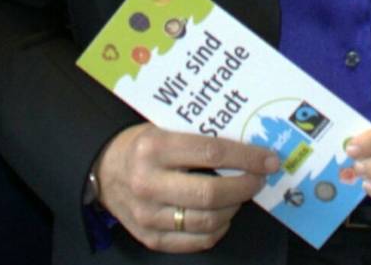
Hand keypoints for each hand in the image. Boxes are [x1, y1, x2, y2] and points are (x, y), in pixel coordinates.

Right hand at [93, 124, 277, 252]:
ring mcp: (147, 215)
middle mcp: (148, 183)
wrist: (101, 170)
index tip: (268, 160)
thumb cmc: (142, 145)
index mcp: (154, 148)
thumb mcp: (164, 128)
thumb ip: (199, 138)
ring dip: (233, 209)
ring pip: (207, 222)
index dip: (247, 158)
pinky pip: (195, 242)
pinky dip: (217, 230)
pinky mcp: (149, 238)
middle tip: (258, 180)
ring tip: (240, 196)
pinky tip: (222, 215)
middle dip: (245, 187)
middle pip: (211, 194)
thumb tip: (248, 147)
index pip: (212, 153)